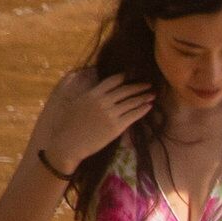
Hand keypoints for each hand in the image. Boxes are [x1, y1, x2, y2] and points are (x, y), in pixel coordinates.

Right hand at [31, 65, 153, 175]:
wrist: (69, 144)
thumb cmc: (69, 126)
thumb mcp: (76, 104)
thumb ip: (89, 95)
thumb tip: (98, 90)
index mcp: (92, 94)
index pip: (112, 81)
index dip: (124, 77)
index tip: (131, 76)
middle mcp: (103, 101)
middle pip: (125, 90)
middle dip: (138, 86)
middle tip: (148, 84)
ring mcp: (111, 114)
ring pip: (132, 102)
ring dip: (144, 97)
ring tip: (152, 94)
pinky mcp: (116, 126)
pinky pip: (133, 115)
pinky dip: (143, 109)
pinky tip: (149, 106)